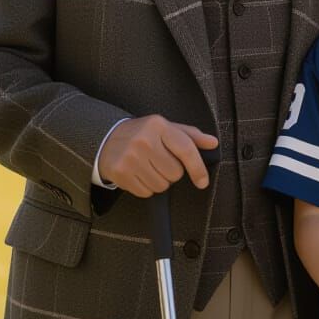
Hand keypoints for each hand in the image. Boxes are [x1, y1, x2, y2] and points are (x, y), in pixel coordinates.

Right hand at [97, 114, 217, 196]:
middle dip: (171, 172)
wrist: (105, 138)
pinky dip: (146, 187)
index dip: (198, 168)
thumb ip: (190, 135)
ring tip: (148, 167)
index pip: (186, 149)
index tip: (203, 181)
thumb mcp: (165, 128)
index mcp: (158, 126)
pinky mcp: (120, 173)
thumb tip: (213, 143)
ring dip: (159, 181)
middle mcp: (144, 140)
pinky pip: (146, 192)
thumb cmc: (141, 134)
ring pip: (162, 185)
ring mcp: (130, 157)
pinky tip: (138, 174)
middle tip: (159, 162)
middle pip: (175, 173)